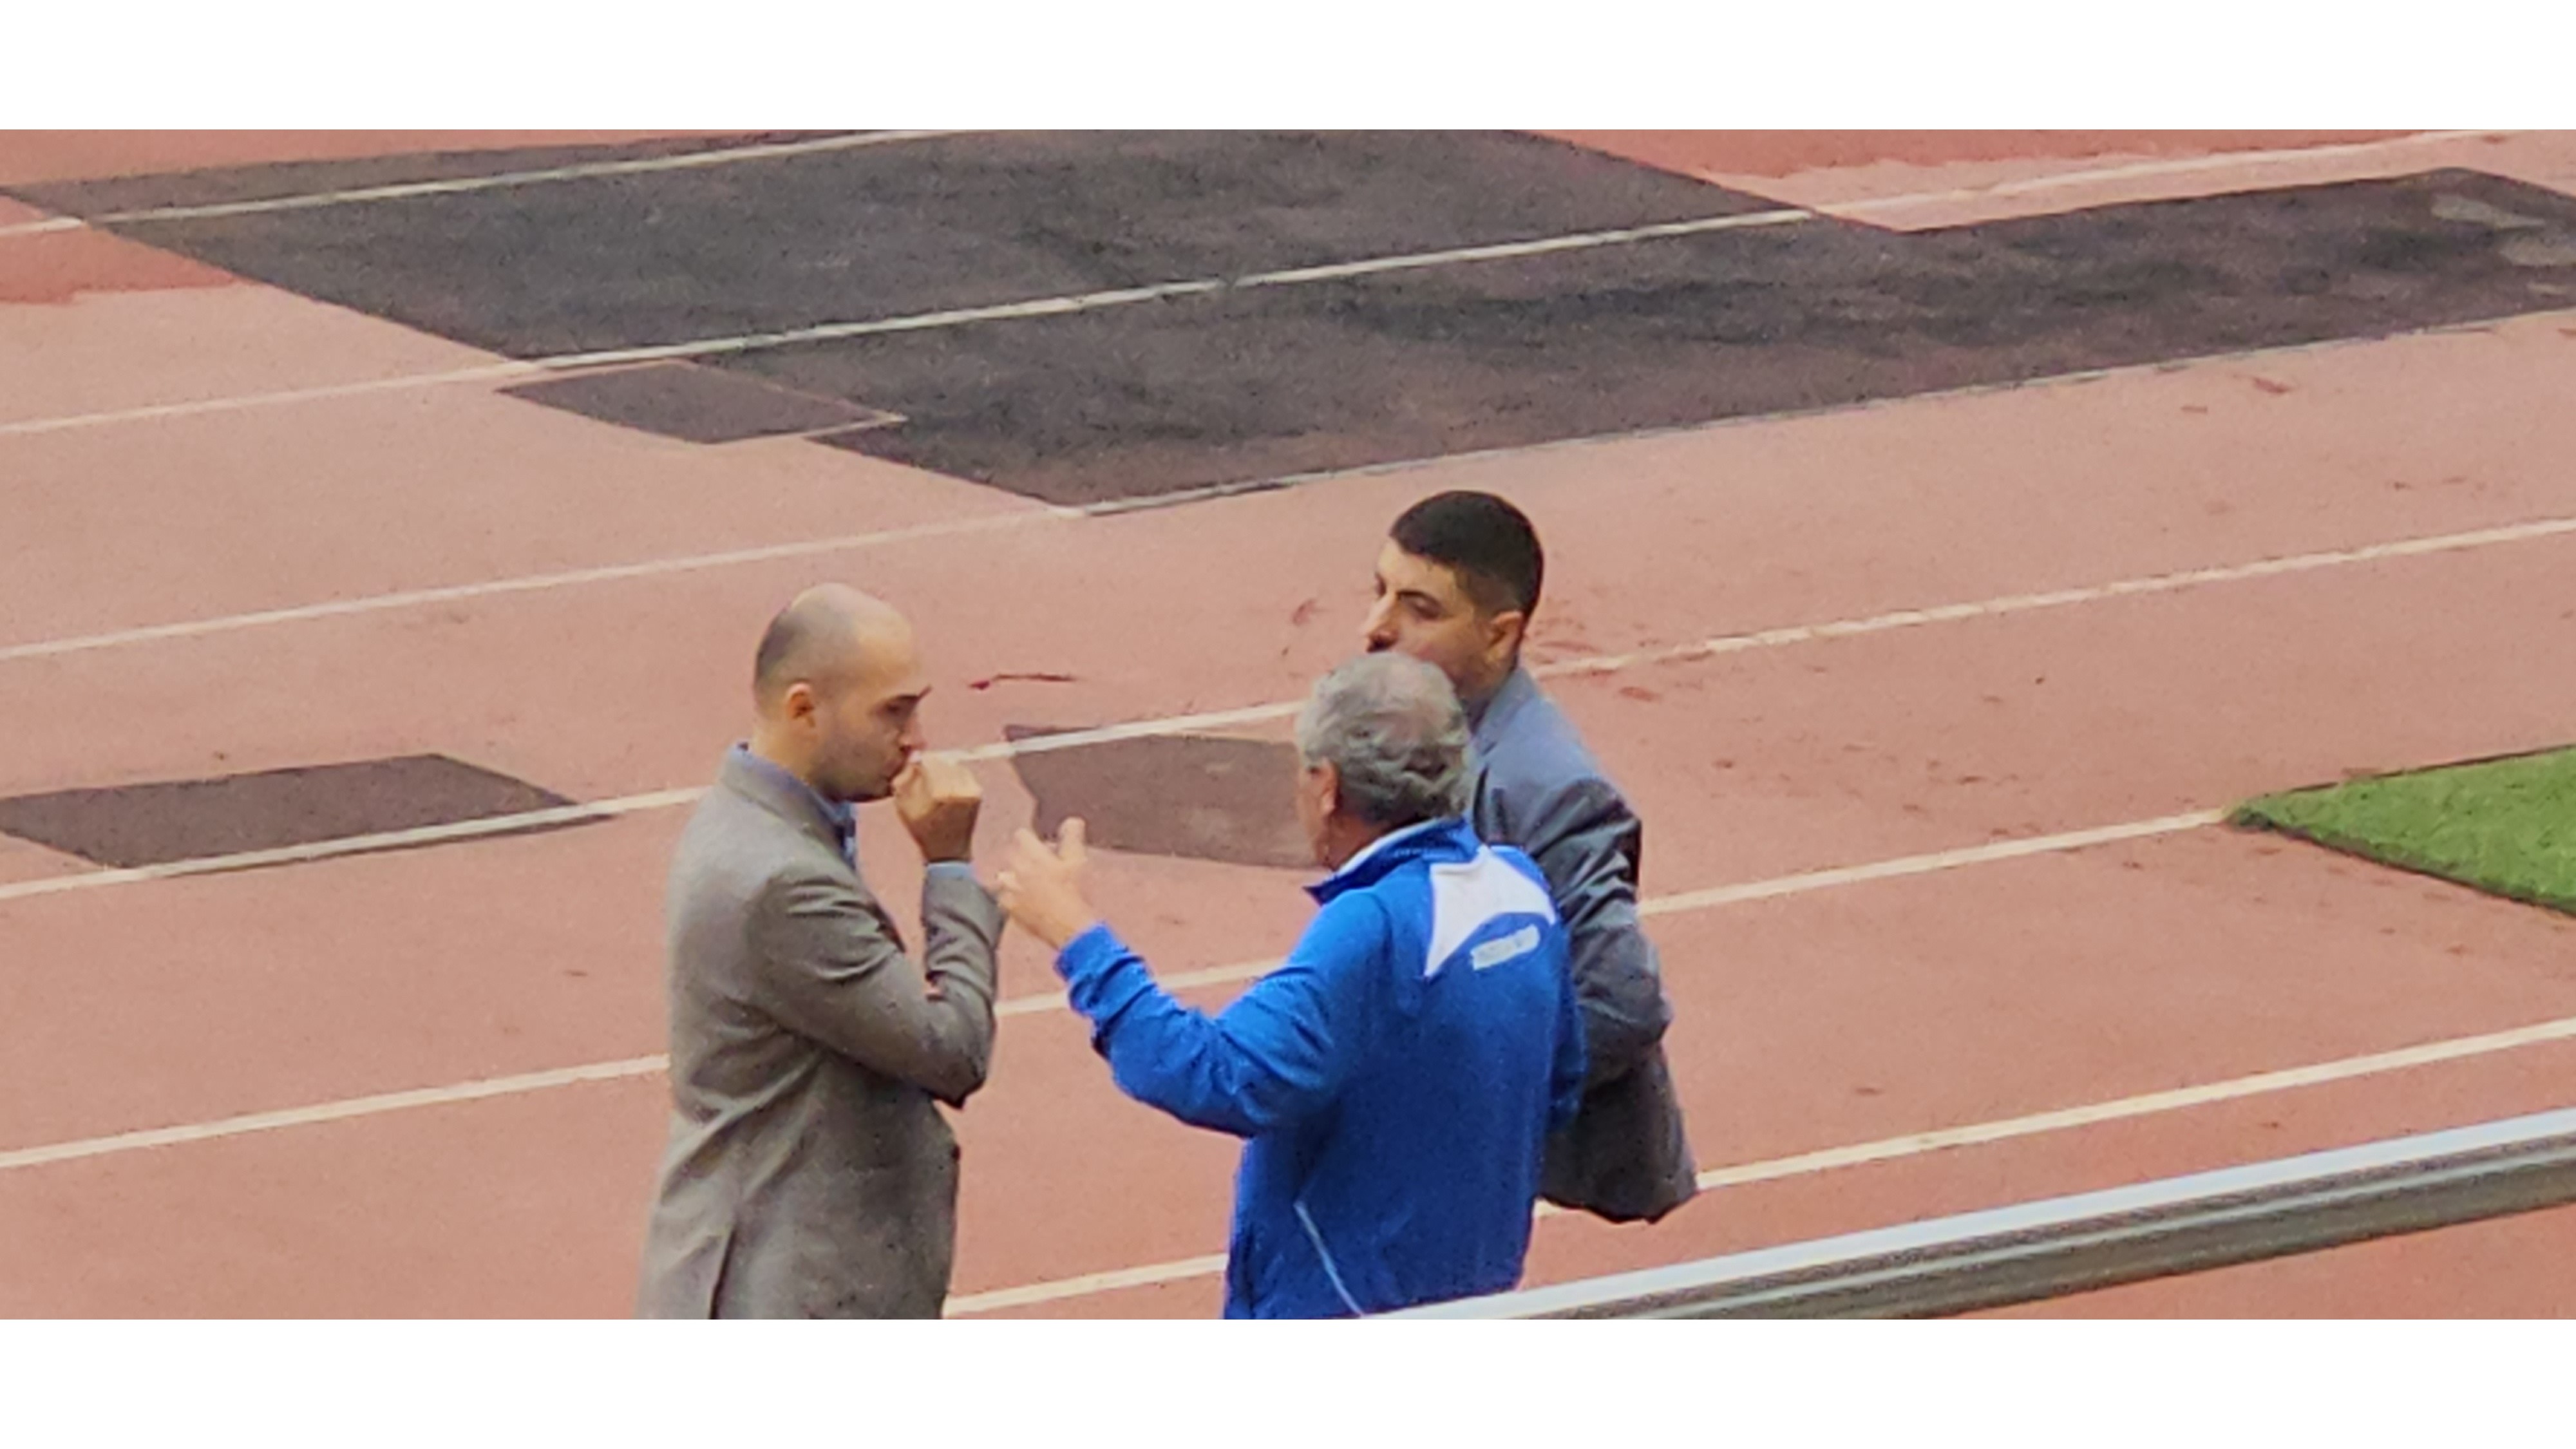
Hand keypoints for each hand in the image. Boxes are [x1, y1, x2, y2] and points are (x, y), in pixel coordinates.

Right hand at [893, 753, 981, 862]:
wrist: (948, 850)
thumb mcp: (904, 806)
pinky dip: (954, 774)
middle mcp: (958, 789)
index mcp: (939, 793)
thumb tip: (913, 756)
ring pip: (953, 765)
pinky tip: (946, 785)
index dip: (920, 761)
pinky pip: (963, 773)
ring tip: (934, 779)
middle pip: (942, 762)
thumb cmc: (922, 829)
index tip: (914, 764)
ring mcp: (971, 790)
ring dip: (943, 768)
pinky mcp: (978, 792)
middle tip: (923, 770)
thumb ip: (905, 779)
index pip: (929, 763)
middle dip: (932, 764)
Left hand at [996, 819, 1101, 951]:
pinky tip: (1028, 904)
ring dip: (1013, 879)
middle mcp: (1016, 869)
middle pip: (1011, 856)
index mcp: (1032, 854)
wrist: (1070, 926)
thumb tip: (1072, 820)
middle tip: (1039, 870)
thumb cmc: (1075, 891)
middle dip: (1022, 860)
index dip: (1030, 840)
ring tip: (1030, 888)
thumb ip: (1072, 836)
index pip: (1021, 835)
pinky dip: (1012, 899)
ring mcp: (1009, 890)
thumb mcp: (1077, 860)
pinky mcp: (1007, 908)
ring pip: (1004, 877)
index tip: (1039, 848)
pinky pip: (1003, 898)